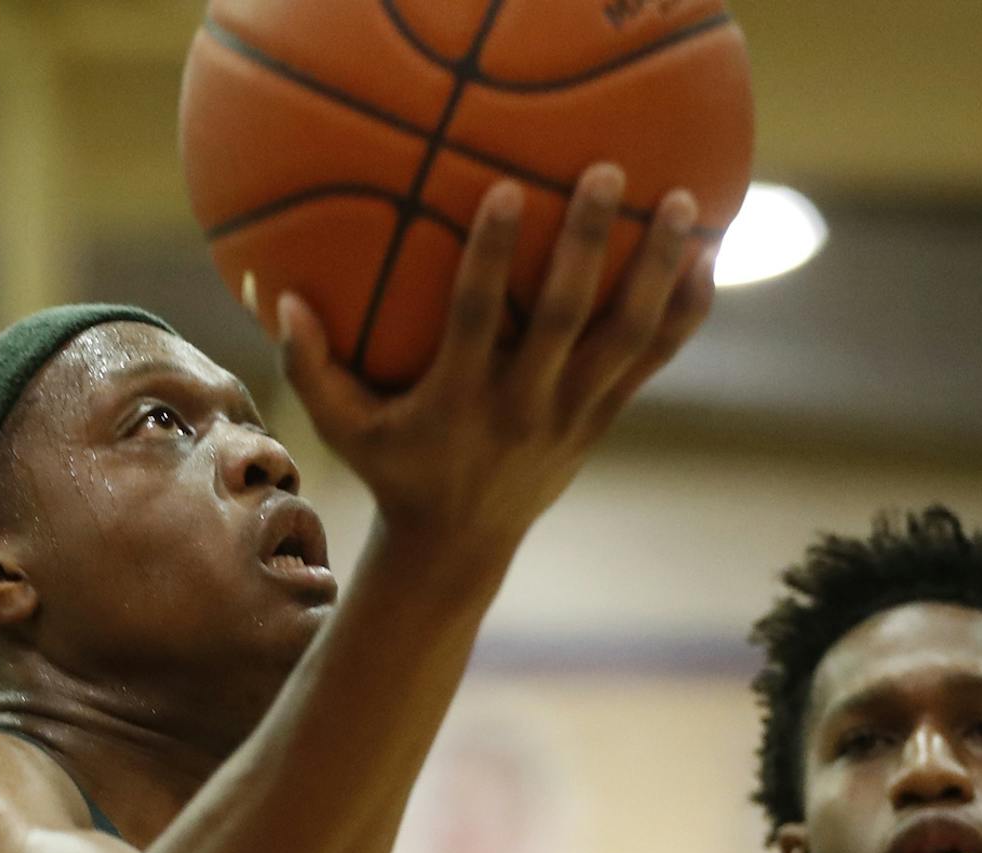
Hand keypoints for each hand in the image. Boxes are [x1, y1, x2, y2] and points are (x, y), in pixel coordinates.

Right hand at [280, 165, 715, 569]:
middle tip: (607, 174)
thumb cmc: (396, 471)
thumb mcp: (344, 429)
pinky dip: (683, 314)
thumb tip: (273, 291)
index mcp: (460, 401)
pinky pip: (652, 361)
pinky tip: (708, 260)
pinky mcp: (601, 419)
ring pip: (624, 338)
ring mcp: (571, 415)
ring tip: (682, 204)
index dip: (491, 257)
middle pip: (564, 320)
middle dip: (587, 246)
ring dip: (657, 271)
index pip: (477, 320)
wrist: (459, 549)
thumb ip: (309, 364)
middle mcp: (523, 406)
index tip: (507, 189)